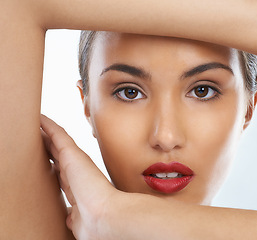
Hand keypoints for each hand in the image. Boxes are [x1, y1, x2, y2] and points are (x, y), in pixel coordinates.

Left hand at [40, 115, 119, 239]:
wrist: (105, 217)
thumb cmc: (95, 223)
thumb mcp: (80, 223)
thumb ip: (74, 218)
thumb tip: (70, 219)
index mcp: (78, 191)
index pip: (64, 178)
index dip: (57, 170)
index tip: (52, 165)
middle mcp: (76, 175)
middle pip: (59, 159)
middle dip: (50, 150)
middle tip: (41, 140)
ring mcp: (75, 163)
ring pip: (58, 144)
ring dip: (48, 136)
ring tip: (38, 125)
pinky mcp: (71, 153)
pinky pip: (57, 135)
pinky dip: (49, 126)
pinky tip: (40, 119)